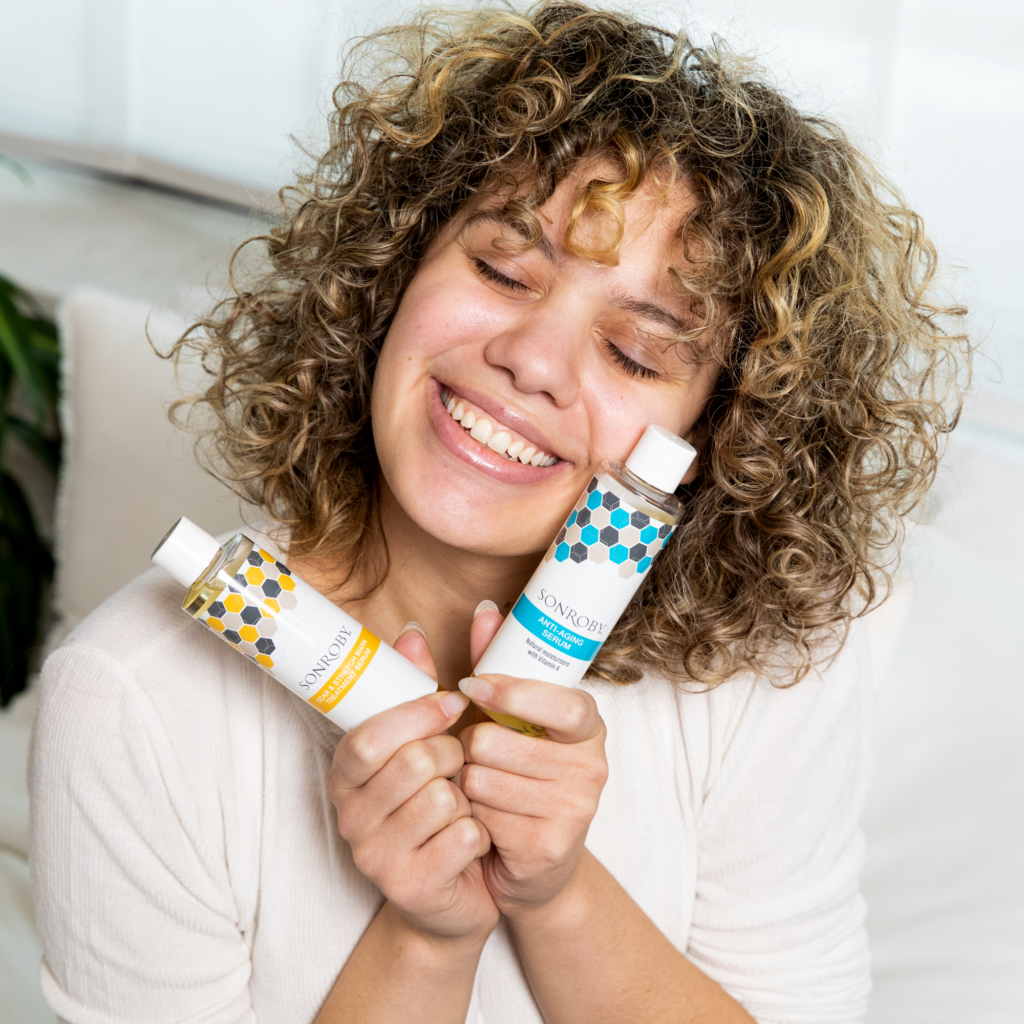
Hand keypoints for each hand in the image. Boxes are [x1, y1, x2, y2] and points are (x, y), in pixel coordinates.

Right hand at [326, 624, 498, 945]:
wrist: (453, 891)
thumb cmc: (437, 805)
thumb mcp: (421, 744)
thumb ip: (413, 688)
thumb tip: (413, 632)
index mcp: (345, 775)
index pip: (370, 737)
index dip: (418, 714)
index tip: (454, 702)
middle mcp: (350, 816)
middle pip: (413, 762)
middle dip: (452, 755)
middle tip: (459, 766)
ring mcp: (376, 857)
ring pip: (442, 798)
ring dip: (468, 796)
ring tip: (463, 804)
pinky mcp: (411, 888)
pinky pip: (464, 837)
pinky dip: (480, 831)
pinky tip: (471, 838)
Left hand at [453, 608, 608, 917]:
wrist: (533, 863)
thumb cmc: (518, 773)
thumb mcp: (508, 715)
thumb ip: (494, 661)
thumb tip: (484, 609)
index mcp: (587, 724)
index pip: (559, 702)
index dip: (510, 694)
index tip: (472, 687)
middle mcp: (591, 765)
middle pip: (495, 741)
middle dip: (471, 748)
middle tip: (480, 759)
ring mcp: (576, 808)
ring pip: (482, 778)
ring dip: (467, 783)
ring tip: (483, 789)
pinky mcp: (551, 846)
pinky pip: (482, 816)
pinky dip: (472, 816)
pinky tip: (486, 821)